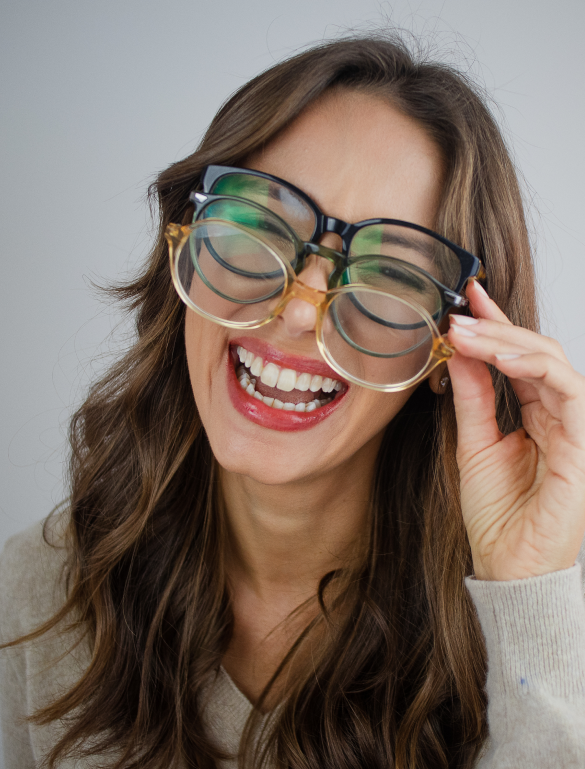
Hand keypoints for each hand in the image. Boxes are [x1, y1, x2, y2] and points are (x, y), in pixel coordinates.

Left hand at [446, 280, 584, 580]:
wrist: (508, 564)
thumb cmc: (496, 513)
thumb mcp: (474, 443)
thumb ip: (472, 398)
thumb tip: (459, 352)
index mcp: (537, 414)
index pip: (519, 358)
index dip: (497, 325)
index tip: (468, 299)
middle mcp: (560, 415)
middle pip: (536, 353)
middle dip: (497, 327)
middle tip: (459, 315)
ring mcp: (575, 427)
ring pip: (553, 363)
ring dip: (509, 342)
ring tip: (468, 333)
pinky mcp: (584, 443)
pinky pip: (568, 391)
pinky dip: (534, 368)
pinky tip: (500, 358)